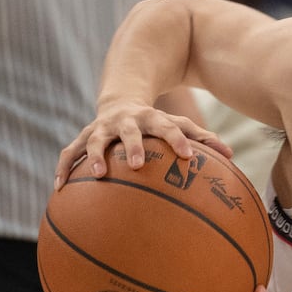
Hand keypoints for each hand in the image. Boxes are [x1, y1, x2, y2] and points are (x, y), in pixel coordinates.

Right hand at [55, 99, 228, 189]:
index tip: (188, 156)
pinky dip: (63, 168)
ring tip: (96, 175)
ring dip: (93, 156)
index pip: (170, 127)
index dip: (179, 140)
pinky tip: (59, 188)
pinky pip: (68, 152)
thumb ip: (203, 139)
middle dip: (133, 146)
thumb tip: (232, 155)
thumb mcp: (178, 125)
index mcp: (153, 118)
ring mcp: (101, 128)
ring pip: (94, 140)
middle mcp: (126, 121)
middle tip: (138, 165)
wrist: (120, 103)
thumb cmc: (157, 123)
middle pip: (129, 131)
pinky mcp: (83, 136)